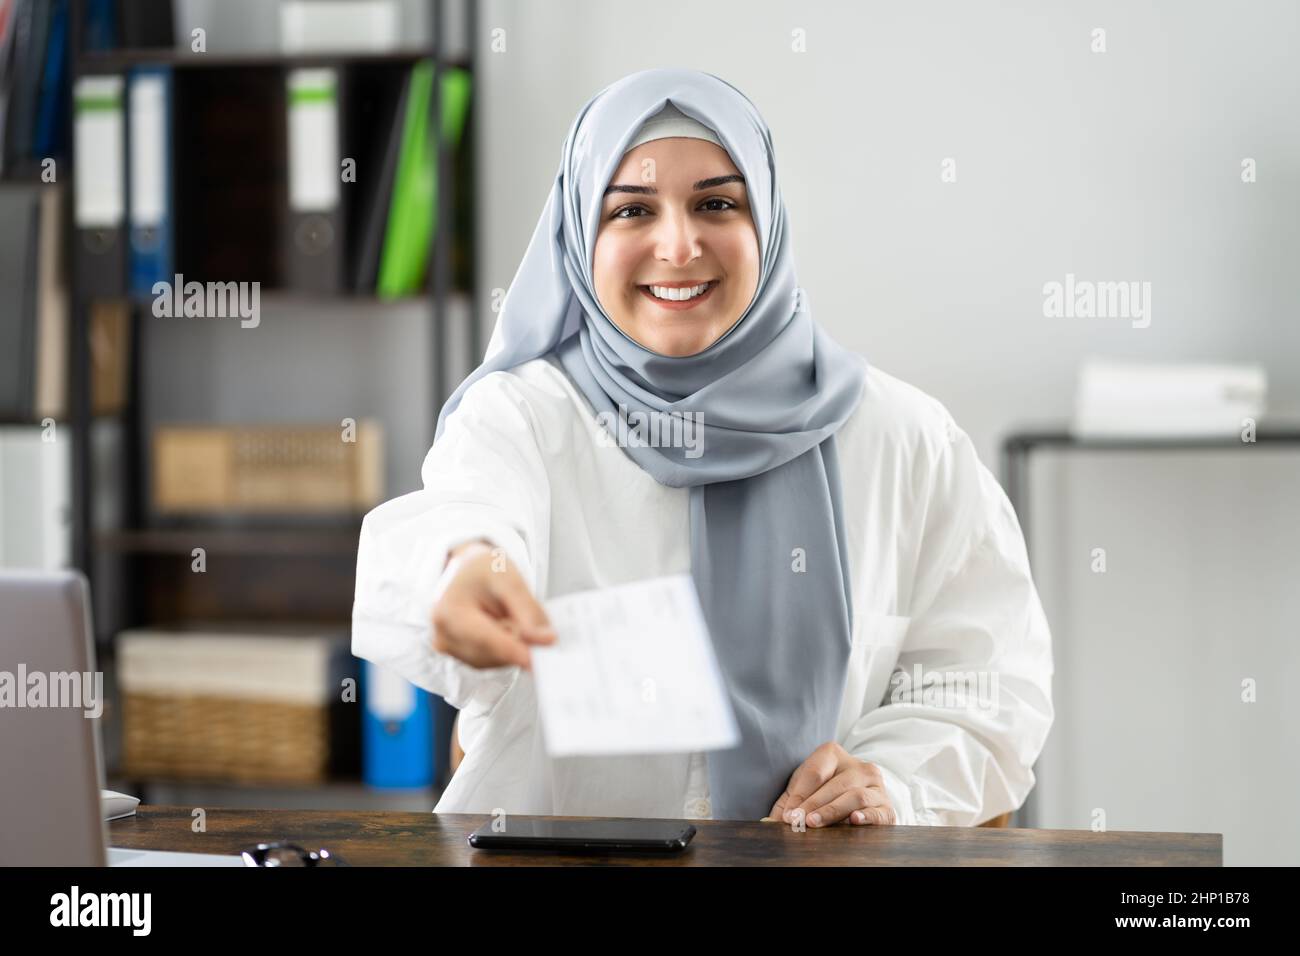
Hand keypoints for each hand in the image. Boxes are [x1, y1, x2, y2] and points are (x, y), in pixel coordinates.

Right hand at [430, 540, 554, 670]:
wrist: (465, 571)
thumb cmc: (481, 570)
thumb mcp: (508, 577)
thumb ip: (527, 609)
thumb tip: (545, 639)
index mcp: (449, 611)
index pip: (485, 639)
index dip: (513, 651)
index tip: (537, 659)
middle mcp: (444, 636)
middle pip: (493, 653)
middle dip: (520, 644)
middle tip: (543, 631)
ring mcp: (452, 650)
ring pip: (497, 661)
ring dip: (515, 645)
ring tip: (514, 616)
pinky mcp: (462, 657)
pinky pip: (494, 661)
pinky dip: (508, 649)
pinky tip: (507, 627)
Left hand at [767, 742, 896, 826]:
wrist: (859, 797)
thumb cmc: (824, 792)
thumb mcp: (804, 792)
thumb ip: (786, 805)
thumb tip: (767, 822)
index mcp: (833, 754)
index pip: (815, 772)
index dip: (800, 794)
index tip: (788, 815)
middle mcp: (858, 766)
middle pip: (834, 785)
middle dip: (813, 804)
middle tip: (798, 821)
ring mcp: (876, 785)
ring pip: (855, 796)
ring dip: (833, 811)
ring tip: (815, 822)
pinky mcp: (887, 807)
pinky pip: (878, 811)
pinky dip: (866, 816)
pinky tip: (853, 821)